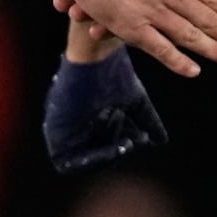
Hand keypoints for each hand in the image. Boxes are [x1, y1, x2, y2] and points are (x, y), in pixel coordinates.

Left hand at [42, 46, 167, 173]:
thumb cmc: (114, 73)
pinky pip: (66, 162)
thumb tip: (161, 139)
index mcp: (93, 122)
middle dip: (116, 151)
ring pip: (83, 162)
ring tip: (121, 141)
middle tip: (130, 141)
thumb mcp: (135, 101)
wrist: (96, 54)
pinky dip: (88, 161)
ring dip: (105, 156)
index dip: (121, 148)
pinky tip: (109, 150)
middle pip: (96, 156)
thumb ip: (147, 121)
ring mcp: (64, 131)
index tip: (137, 139)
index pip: (106, 148)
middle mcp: (76, 129)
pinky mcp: (54, 133)